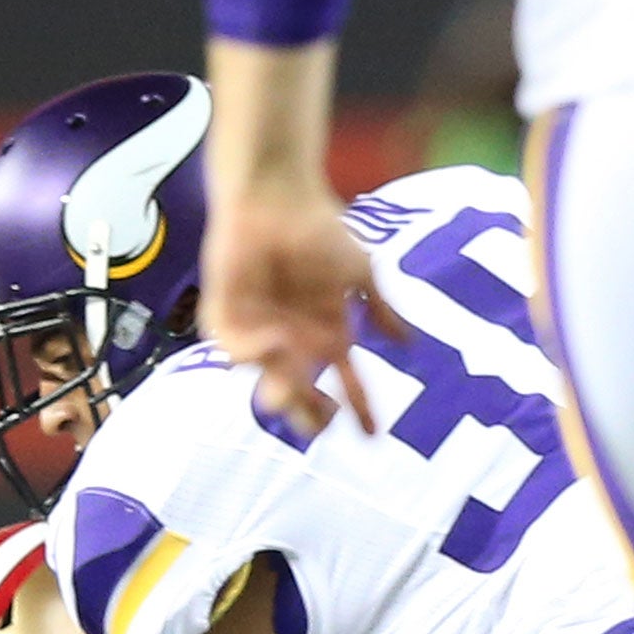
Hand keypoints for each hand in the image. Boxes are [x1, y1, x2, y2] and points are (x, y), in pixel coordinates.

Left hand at [199, 177, 402, 439]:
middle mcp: (292, 342)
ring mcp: (257, 332)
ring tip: (293, 388)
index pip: (344, 383)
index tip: (372, 436)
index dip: (357, 409)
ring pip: (268, 380)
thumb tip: (409, 344)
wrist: (277, 197)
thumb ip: (383, 311)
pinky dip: (255, 351)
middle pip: (301, 395)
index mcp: (324, 336)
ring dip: (285, 389)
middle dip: (310, 413)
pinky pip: (236, 348)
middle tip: (322, 417)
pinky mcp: (224, 317)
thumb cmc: (320, 231)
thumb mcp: (360, 273)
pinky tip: (276, 340)